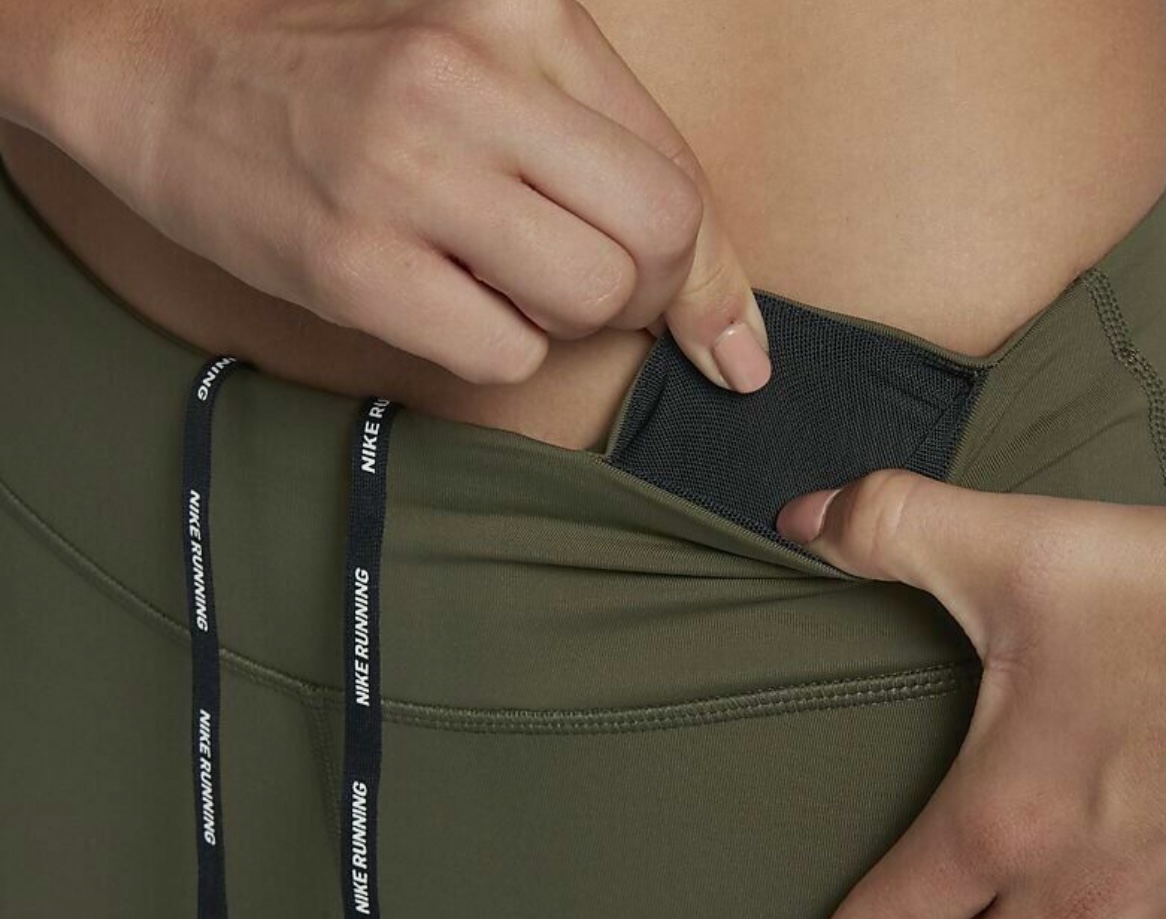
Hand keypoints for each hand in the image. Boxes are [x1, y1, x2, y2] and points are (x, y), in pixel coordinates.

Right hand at [37, 0, 768, 388]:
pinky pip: (501, 355)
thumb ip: (600, 149)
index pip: (676, 173)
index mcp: (521, 7)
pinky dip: (494, 350)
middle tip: (585, 292)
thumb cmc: (337, 65)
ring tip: (502, 284)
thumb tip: (731, 325)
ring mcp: (404, 169)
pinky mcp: (351, 261)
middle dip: (644, 296)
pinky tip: (442, 300)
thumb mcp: (482, 61)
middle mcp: (469, 75)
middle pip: (654, 238)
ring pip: (588, 300)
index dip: (708, 274)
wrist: (152, 58)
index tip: (730, 345)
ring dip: (567, 322)